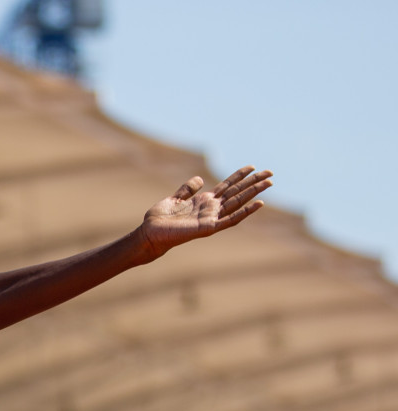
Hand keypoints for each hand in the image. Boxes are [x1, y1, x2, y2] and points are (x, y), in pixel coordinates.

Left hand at [139, 166, 271, 256]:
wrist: (150, 233)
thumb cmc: (159, 219)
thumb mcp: (174, 199)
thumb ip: (187, 189)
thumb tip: (200, 178)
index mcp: (204, 201)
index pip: (226, 186)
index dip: (239, 176)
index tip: (252, 166)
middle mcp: (211, 209)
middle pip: (237, 193)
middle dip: (253, 182)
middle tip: (271, 173)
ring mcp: (211, 218)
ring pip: (238, 203)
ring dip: (254, 194)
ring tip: (269, 183)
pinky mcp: (209, 228)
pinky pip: (231, 220)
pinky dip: (245, 212)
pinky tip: (259, 204)